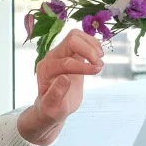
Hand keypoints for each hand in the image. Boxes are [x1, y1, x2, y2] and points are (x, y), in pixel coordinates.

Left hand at [17, 30, 103, 145]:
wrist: (53, 106)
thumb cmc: (51, 110)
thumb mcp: (52, 109)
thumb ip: (56, 95)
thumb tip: (64, 78)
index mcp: (45, 70)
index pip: (65, 62)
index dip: (83, 66)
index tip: (98, 71)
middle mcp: (51, 58)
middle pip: (71, 40)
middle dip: (88, 51)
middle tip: (100, 66)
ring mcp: (60, 53)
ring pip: (75, 35)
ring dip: (92, 45)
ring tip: (100, 61)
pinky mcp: (70, 53)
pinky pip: (81, 39)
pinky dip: (92, 44)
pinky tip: (98, 57)